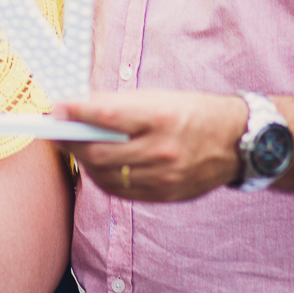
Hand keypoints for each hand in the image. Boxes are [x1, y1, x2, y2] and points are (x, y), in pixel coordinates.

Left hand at [53, 89, 247, 201]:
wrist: (236, 142)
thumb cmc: (195, 111)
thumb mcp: (160, 97)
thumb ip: (121, 105)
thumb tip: (82, 108)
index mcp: (162, 117)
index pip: (108, 116)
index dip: (77, 113)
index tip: (57, 109)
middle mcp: (163, 150)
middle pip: (100, 153)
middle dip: (72, 142)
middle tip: (57, 132)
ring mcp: (164, 178)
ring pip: (106, 176)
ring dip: (84, 161)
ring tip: (76, 148)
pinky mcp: (165, 195)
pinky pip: (121, 191)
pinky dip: (102, 177)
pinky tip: (97, 165)